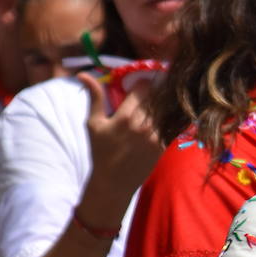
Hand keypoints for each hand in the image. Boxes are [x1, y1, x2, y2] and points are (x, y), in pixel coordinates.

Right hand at [78, 73, 162, 223]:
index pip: (143, 88)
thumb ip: (94, 97)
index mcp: (125, 117)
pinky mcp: (164, 146)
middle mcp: (143, 125)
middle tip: (153, 89)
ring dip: (163, 104)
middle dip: (154, 92)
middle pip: (157, 97)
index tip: (141, 84)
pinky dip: (170, 118)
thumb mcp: (94, 124)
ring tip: (160, 102)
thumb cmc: (101, 152)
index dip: (142, 83)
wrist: (113, 182)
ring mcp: (155, 136)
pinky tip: (166, 116)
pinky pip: (171, 125)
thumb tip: (83, 74)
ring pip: (166, 109)